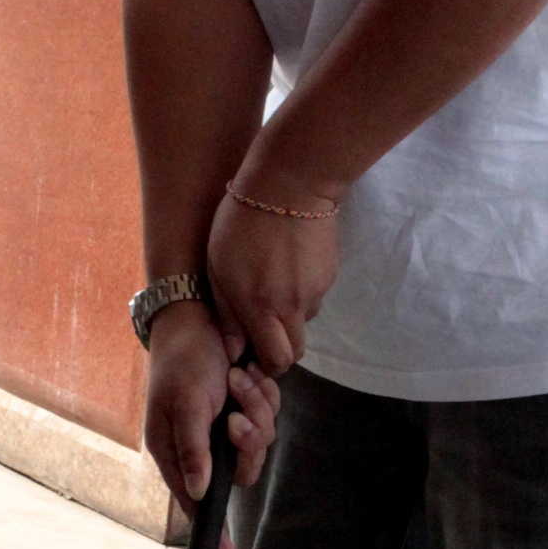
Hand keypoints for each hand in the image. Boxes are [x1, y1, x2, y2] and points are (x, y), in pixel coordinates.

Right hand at [143, 305, 280, 539]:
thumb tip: (198, 492)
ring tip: (239, 378)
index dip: (210, 526)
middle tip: (235, 412)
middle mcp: (202, 445)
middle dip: (248, 440)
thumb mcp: (184, 403)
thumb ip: (192, 448)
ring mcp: (225, 427)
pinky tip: (248, 373)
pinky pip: (269, 417)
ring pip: (260, 442)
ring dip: (257, 409)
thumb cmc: (182, 360)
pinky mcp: (245, 407)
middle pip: (241, 471)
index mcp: (176, 450)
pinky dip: (265, 395)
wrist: (199, 316)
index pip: (194, 500)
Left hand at [204, 164, 342, 377]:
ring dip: (289, 317)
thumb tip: (233, 350)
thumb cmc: (241, 222)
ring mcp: (316, 290)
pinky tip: (287, 265)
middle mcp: (292, 306)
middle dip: (279, 349)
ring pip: (304, 322)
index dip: (266, 364)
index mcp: (260, 306)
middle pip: (295, 351)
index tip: (253, 353)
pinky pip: (314, 297)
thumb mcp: (218, 267)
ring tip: (272, 284)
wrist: (290, 184)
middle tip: (262, 329)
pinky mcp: (330, 274)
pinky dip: (301, 292)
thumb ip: (227, 313)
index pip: (276, 361)